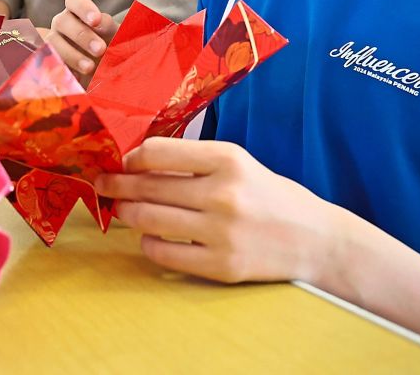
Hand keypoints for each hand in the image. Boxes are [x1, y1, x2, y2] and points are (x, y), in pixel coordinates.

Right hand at [47, 0, 118, 80]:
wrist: (104, 71)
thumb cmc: (111, 46)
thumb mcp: (115, 36)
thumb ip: (109, 27)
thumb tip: (101, 22)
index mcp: (77, 11)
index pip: (74, 1)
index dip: (83, 8)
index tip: (96, 20)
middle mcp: (62, 23)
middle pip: (62, 21)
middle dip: (82, 35)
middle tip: (100, 49)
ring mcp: (53, 42)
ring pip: (53, 43)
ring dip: (72, 55)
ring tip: (90, 67)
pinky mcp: (49, 62)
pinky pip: (49, 64)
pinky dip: (63, 70)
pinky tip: (78, 78)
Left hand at [96, 138, 340, 285]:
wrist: (315, 240)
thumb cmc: (268, 196)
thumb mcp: (238, 163)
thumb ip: (193, 161)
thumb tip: (136, 161)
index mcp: (227, 160)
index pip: (157, 153)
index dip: (130, 158)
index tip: (122, 162)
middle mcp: (223, 194)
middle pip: (147, 187)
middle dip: (116, 185)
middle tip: (104, 184)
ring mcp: (221, 233)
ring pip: (148, 220)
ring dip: (127, 213)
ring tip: (122, 209)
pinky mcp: (221, 266)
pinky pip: (163, 253)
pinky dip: (148, 243)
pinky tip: (150, 235)